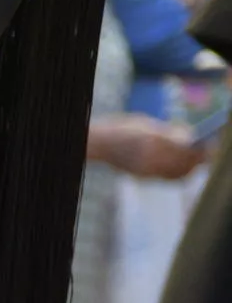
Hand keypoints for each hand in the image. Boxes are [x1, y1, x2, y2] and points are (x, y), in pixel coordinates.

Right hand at [91, 113, 207, 179]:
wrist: (97, 144)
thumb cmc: (123, 129)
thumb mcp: (148, 125)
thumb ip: (169, 132)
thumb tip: (191, 138)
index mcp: (152, 141)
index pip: (184, 148)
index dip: (198, 147)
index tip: (206, 143)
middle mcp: (148, 158)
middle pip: (182, 163)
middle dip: (196, 158)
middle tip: (203, 151)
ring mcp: (144, 169)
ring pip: (177, 173)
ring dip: (188, 167)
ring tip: (192, 159)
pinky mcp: (141, 176)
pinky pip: (167, 177)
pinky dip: (177, 173)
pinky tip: (179, 166)